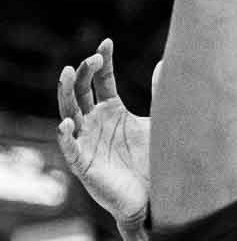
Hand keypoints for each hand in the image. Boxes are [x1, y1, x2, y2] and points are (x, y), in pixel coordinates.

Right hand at [57, 38, 150, 225]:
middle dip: (83, 73)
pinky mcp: (83, 163)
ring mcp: (86, 140)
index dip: (102, 61)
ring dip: (66, 94)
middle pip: (81, 91)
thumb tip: (166, 62)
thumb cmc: (155, 160)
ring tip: (66, 74)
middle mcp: (94, 122)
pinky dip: (66, 135)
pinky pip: (70, 147)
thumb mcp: (159, 123)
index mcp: (111, 110)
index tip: (107, 42)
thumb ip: (161, 93)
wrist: (157, 198)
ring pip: (68, 112)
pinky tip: (67, 123)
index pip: (100, 80)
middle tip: (93, 58)